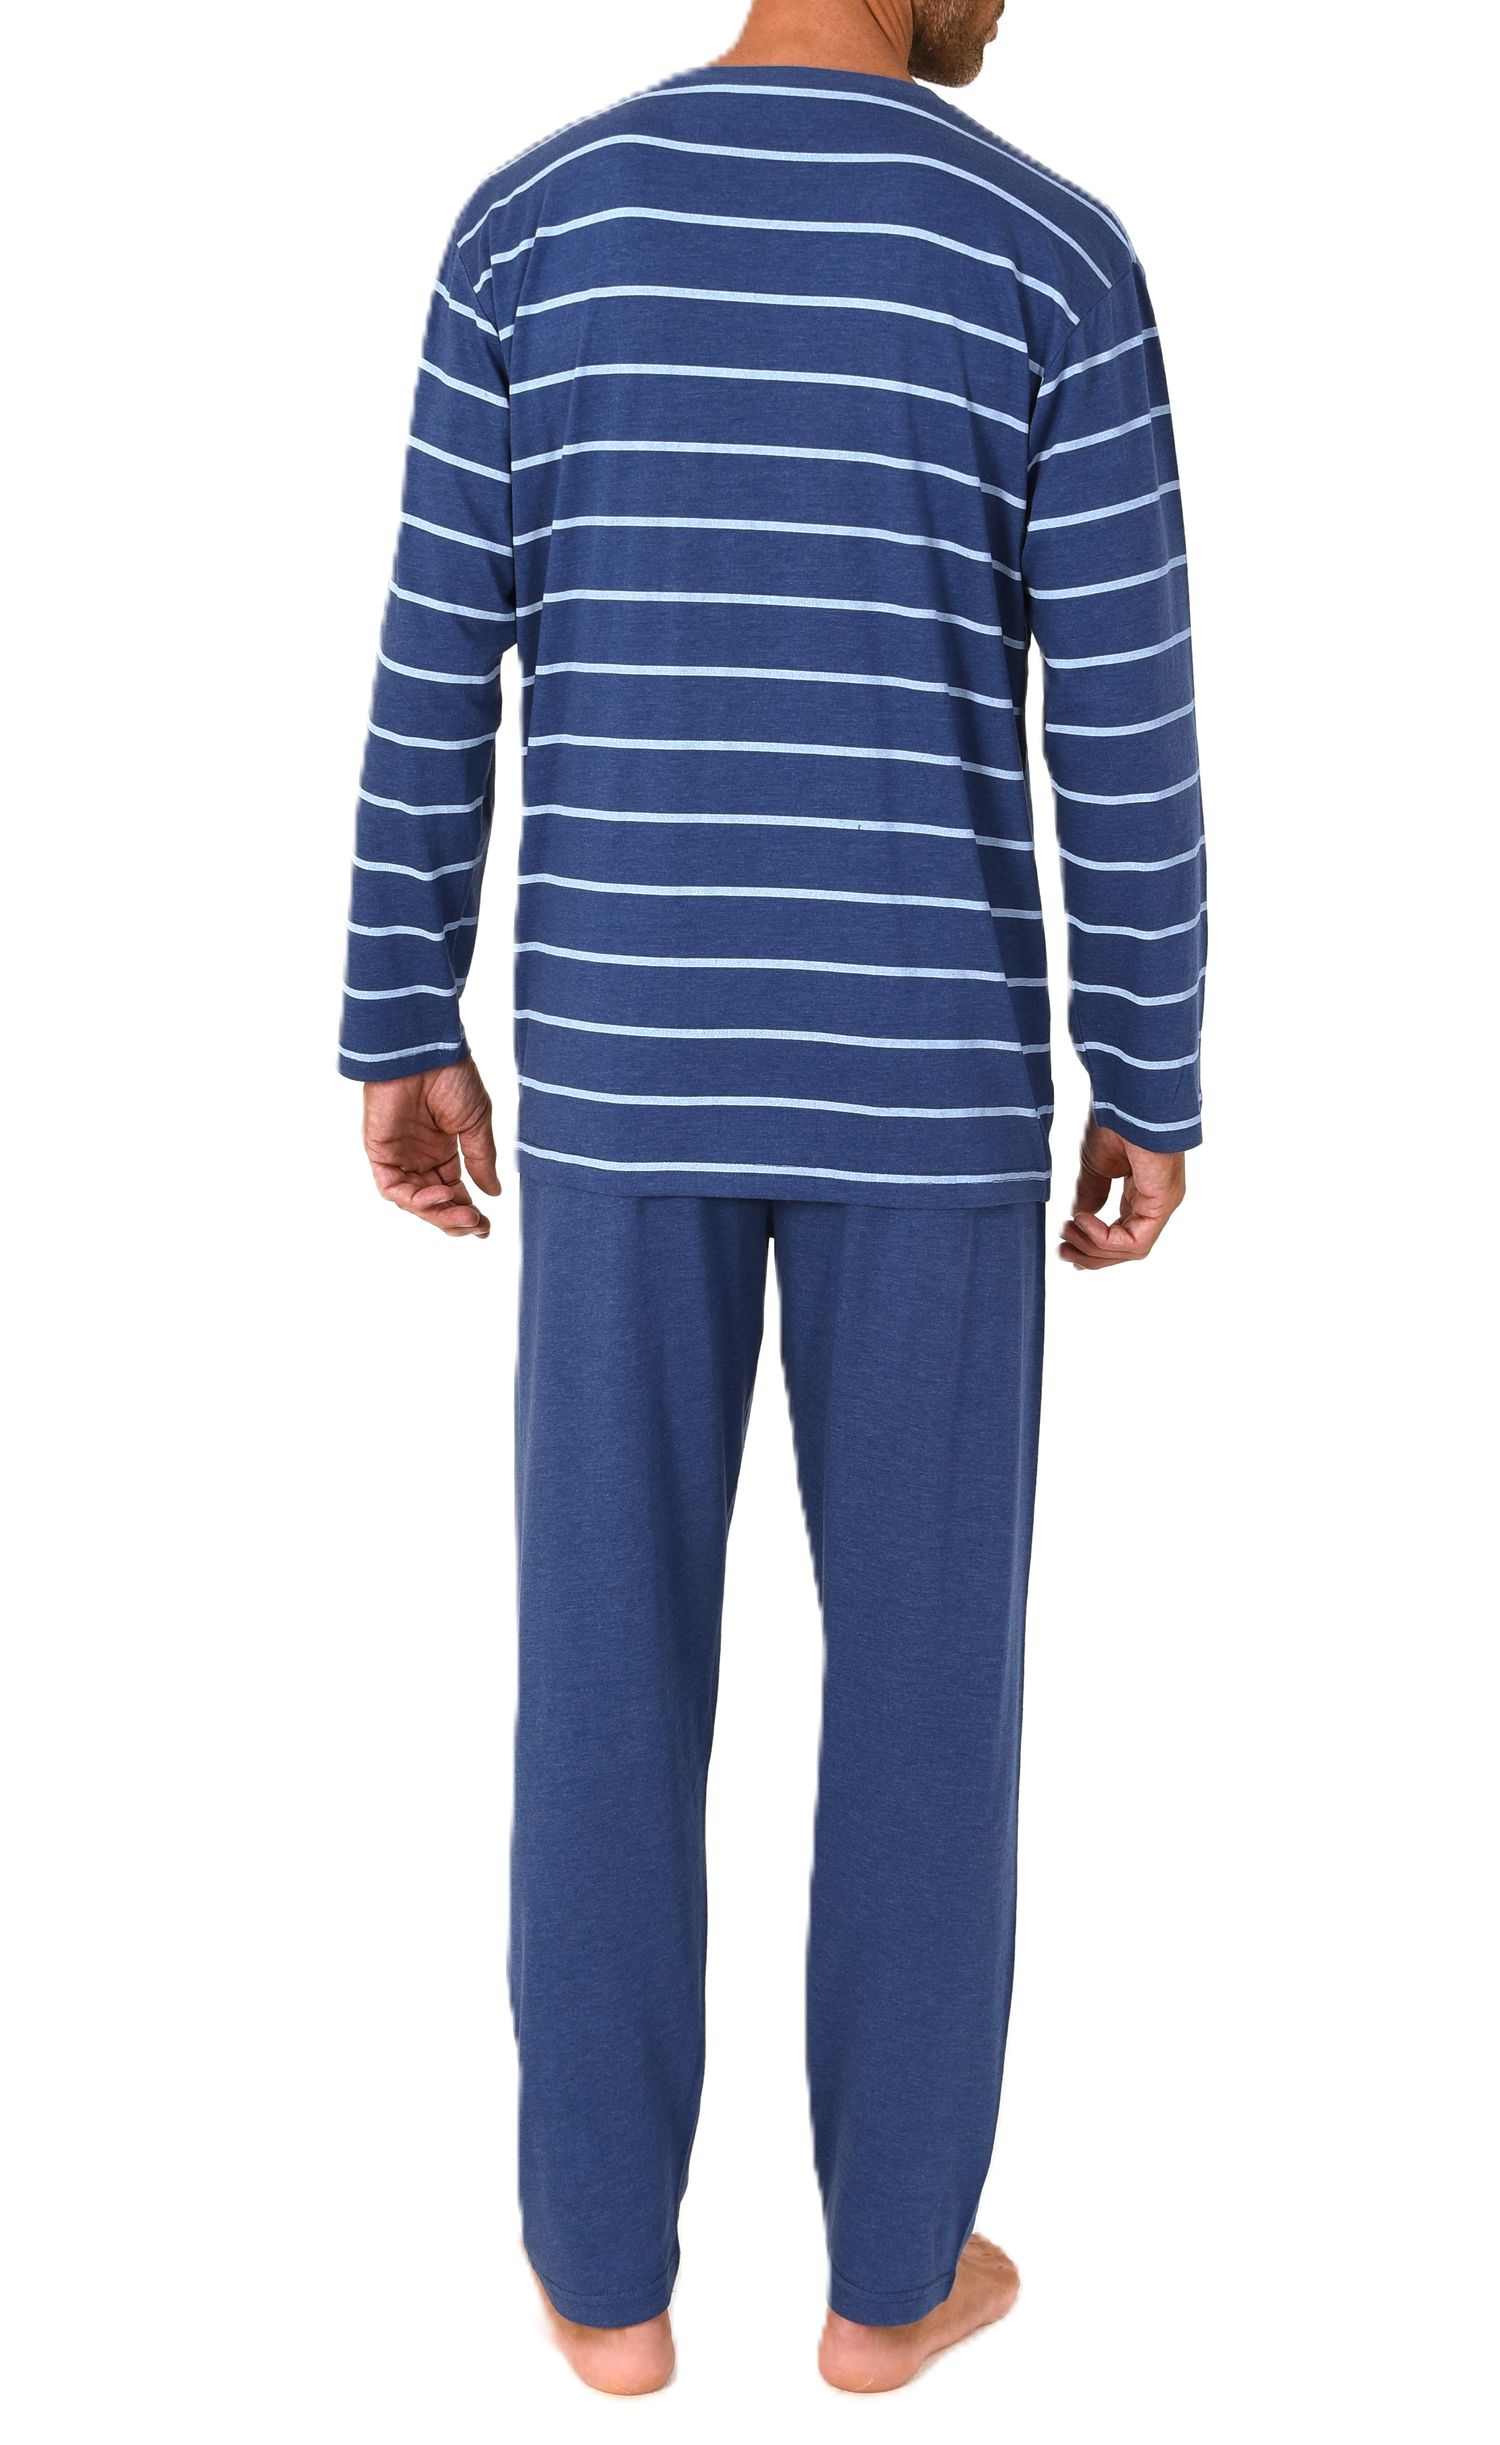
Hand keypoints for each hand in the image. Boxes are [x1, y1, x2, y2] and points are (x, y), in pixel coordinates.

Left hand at [362, 1059, 500, 1238]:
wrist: (425, 1052)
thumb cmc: (451, 1077)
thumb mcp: (476, 1123)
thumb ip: (481, 1159)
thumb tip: (492, 1193)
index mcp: (442, 1149)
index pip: (453, 1191)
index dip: (467, 1211)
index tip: (486, 1227)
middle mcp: (419, 1156)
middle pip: (434, 1202)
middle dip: (454, 1219)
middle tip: (477, 1226)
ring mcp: (399, 1155)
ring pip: (414, 1201)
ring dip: (438, 1213)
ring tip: (465, 1215)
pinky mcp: (380, 1152)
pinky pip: (393, 1188)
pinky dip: (415, 1199)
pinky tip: (440, 1194)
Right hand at [1059, 1122, 1186, 1269]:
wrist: (1130, 1097)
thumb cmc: (1116, 1120)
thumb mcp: (1096, 1165)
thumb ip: (1091, 1194)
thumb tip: (1081, 1218)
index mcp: (1143, 1192)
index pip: (1124, 1234)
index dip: (1094, 1246)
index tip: (1065, 1244)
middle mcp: (1156, 1202)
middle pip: (1127, 1249)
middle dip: (1092, 1255)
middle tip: (1063, 1251)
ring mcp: (1162, 1204)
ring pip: (1132, 1250)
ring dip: (1094, 1248)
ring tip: (1069, 1230)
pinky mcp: (1162, 1203)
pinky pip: (1135, 1241)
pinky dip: (1104, 1239)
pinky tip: (1083, 1220)